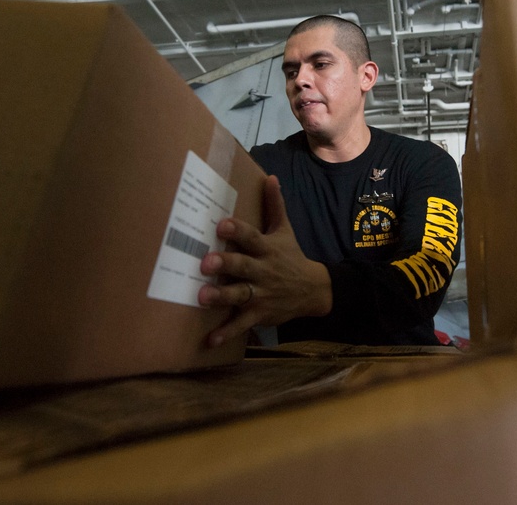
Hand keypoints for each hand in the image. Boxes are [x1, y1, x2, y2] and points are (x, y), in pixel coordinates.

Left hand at [198, 175, 331, 346]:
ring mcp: (261, 294)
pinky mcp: (260, 314)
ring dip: (221, 297)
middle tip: (205, 263)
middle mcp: (263, 271)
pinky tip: (210, 339)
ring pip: (240, 295)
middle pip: (243, 266)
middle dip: (225, 264)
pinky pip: (242, 324)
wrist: (314, 290)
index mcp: (267, 249)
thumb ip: (275, 205)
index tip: (221, 224)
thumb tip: (270, 176)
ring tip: (201, 297)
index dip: (237, 230)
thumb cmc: (291, 257)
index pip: (252, 237)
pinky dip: (227, 332)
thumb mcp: (285, 230)